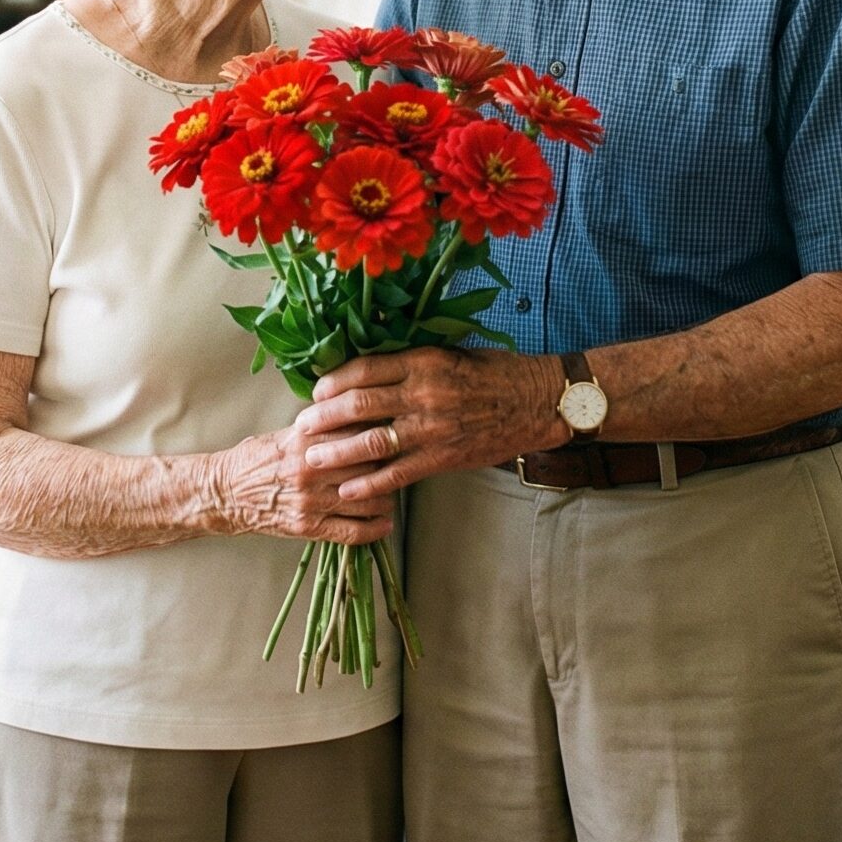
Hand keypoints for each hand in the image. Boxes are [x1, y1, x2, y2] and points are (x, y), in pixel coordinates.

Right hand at [211, 425, 396, 544]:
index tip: (392, 434)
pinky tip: (384, 524)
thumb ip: (322, 428)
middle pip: (368, 465)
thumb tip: (359, 416)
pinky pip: (351, 532)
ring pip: (366, 500)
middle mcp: (311, 469)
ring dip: (386, 499)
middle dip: (388, 465)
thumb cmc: (256, 459)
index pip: (358, 433)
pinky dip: (374, 530)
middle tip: (399, 464)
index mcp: (306, 440)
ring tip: (391, 494)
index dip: (380, 433)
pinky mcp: (307, 528)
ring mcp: (310, 501)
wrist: (224, 492)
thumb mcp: (287, 434)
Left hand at [297, 349, 566, 501]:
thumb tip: (374, 368)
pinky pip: (398, 473)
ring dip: (335, 452)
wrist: (539, 401)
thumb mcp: (453, 353)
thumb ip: (415, 361)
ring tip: (311, 460)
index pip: (364, 368)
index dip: (333, 381)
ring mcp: (432, 428)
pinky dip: (369, 482)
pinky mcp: (444, 457)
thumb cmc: (497, 372)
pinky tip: (348, 488)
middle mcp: (424, 392)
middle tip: (301, 427)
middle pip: (358, 404)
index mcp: (424, 360)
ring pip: (371, 440)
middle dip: (323, 417)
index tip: (315, 390)